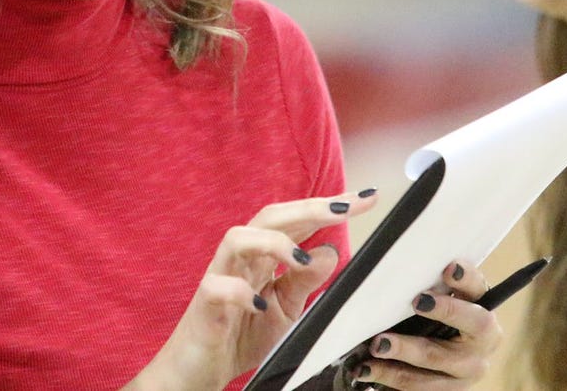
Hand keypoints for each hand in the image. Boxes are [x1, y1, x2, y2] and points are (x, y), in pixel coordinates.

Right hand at [128, 190, 378, 390]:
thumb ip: (304, 281)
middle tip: (344, 208)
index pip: (296, 223)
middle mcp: (241, 259)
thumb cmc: (242, 334)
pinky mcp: (205, 304)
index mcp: (263, 257)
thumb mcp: (286, 310)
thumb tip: (330, 251)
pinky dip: (240, 291)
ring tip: (301, 260)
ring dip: (273, 242)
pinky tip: (260, 304)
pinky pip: (218, 287)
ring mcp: (220, 277)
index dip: (329, 208)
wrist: (201, 369)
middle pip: (268, 217)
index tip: (366, 197)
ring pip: (237, 238)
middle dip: (308, 209)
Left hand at [341, 261, 501, 390]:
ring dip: (397, 369)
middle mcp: (482, 344)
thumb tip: (390, 262)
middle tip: (384, 338)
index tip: (448, 270)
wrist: (456, 348)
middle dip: (416, 341)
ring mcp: (468, 372)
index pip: (478, 290)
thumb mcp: (437, 294)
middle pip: (449, 346)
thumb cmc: (438, 311)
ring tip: (369, 359)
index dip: (466, 280)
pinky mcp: (452, 390)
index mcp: (482, 309)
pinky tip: (368, 374)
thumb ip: (427, 281)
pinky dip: (393, 383)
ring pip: (432, 376)